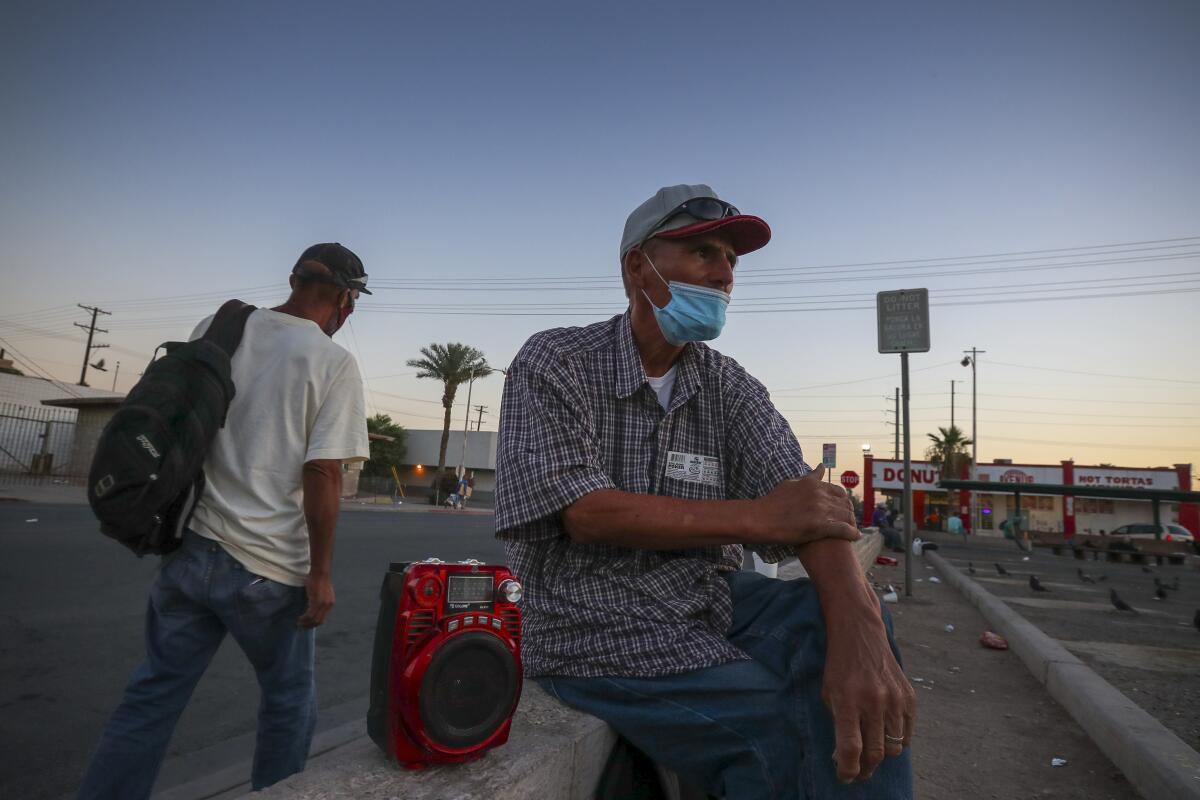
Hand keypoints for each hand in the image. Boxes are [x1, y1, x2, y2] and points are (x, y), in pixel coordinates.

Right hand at [298, 573, 334, 627]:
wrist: (320, 572)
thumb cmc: (318, 580)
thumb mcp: (322, 592)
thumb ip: (319, 600)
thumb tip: (312, 607)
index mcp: (330, 604)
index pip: (323, 618)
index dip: (314, 623)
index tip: (307, 624)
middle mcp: (328, 605)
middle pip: (319, 621)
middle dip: (310, 626)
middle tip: (302, 626)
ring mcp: (323, 604)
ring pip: (314, 619)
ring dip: (305, 623)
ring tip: (299, 623)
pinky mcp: (317, 602)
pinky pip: (310, 614)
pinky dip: (304, 618)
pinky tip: (300, 618)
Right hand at [756, 464, 860, 546]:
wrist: (761, 519)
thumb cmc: (772, 502)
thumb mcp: (791, 483)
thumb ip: (809, 477)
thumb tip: (820, 467)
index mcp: (813, 485)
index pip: (839, 491)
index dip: (843, 501)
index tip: (842, 509)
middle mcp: (819, 495)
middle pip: (845, 504)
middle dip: (849, 513)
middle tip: (849, 521)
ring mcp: (820, 510)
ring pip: (846, 516)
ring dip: (852, 523)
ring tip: (852, 530)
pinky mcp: (820, 526)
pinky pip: (844, 530)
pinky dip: (852, 534)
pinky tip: (855, 537)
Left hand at [822, 606, 915, 782]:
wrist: (860, 634)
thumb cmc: (839, 666)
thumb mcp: (829, 693)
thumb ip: (838, 724)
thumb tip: (845, 757)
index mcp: (848, 701)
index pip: (851, 749)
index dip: (847, 770)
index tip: (845, 777)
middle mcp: (873, 702)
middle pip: (876, 754)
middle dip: (866, 769)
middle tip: (859, 771)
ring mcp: (894, 699)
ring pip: (894, 748)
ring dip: (882, 757)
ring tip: (872, 754)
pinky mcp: (909, 697)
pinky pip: (907, 734)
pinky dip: (897, 741)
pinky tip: (885, 735)